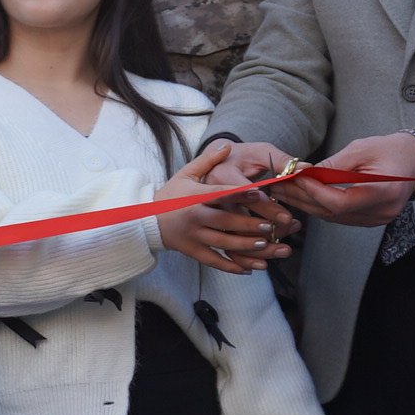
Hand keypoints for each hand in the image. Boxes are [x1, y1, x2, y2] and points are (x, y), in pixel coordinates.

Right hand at [158, 145, 291, 273]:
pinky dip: (232, 266)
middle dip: (248, 225)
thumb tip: (228, 145)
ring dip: (245, 246)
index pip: (221, 194)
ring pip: (222, 243)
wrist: (145, 219)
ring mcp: (193, 236)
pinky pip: (214, 261)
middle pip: (225, 222)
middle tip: (270, 226)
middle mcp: (195, 217)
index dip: (241, 194)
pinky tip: (250, 269)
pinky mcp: (192, 251)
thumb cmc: (170, 195)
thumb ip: (207, 161)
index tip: (260, 193)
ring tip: (265, 246)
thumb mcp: (185, 174)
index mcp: (195, 196)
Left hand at [275, 132, 414, 227]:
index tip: (295, 178)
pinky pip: (339, 217)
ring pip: (333, 217)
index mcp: (385, 191)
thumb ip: (333, 166)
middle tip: (279, 185)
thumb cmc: (390, 149)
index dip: (314, 192)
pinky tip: (302, 196)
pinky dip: (320, 206)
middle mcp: (382, 211)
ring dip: (307, 203)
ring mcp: (378, 219)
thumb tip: (303, 174)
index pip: (341, 201)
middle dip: (303, 198)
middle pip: (333, 212)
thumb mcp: (361, 149)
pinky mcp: (371, 220)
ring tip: (284, 190)